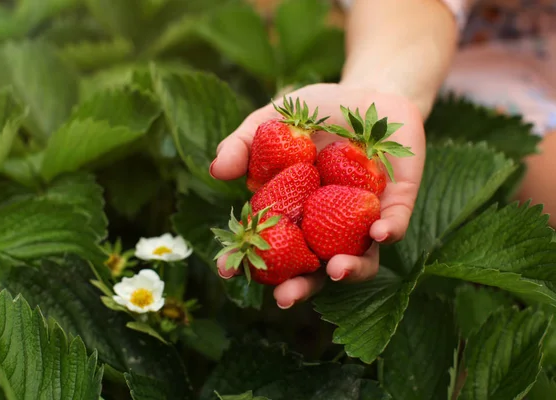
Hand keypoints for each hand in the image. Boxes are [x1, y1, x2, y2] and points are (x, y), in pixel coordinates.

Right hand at [210, 83, 425, 308]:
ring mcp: (363, 219)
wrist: (366, 94)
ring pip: (359, 258)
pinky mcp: (397, 204)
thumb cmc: (315, 112)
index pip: (270, 244)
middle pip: (313, 267)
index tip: (227, 270)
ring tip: (335, 270)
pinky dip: (388, 231)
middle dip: (299, 286)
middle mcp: (328, 225)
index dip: (249, 260)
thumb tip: (216, 170)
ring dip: (348, 269)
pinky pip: (395, 224)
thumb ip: (244, 144)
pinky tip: (379, 232)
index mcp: (294, 212)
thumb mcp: (274, 121)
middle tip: (284, 296)